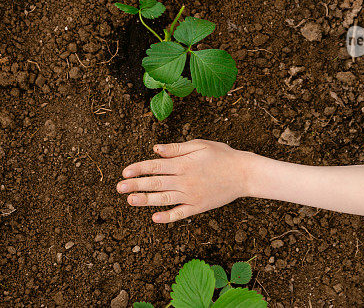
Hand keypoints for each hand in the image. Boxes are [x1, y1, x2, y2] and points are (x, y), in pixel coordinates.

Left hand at [117, 140, 253, 222]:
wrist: (244, 174)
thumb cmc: (222, 155)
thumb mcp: (199, 145)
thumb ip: (176, 148)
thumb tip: (155, 149)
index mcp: (183, 163)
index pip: (155, 166)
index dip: (139, 168)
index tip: (125, 172)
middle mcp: (184, 180)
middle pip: (156, 183)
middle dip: (136, 185)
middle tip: (118, 187)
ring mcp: (191, 195)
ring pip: (164, 199)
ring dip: (146, 200)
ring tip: (130, 200)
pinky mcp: (198, 206)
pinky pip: (180, 213)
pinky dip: (168, 217)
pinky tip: (155, 218)